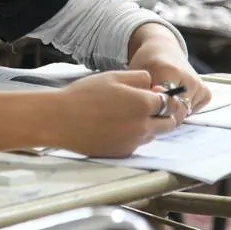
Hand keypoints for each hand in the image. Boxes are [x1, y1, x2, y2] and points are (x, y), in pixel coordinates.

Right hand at [55, 70, 180, 156]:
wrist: (60, 120)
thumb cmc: (83, 95)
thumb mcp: (112, 76)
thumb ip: (139, 78)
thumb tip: (153, 86)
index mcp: (143, 104)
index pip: (169, 103)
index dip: (163, 97)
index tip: (154, 94)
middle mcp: (144, 126)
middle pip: (169, 123)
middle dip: (163, 115)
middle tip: (145, 107)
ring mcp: (134, 142)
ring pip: (153, 134)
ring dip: (148, 125)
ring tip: (124, 116)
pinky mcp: (123, 153)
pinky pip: (137, 144)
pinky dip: (132, 136)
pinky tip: (113, 127)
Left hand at [128, 40, 210, 117]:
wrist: (164, 50)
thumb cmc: (147, 62)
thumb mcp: (138, 73)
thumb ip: (142, 91)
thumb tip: (150, 111)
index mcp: (169, 71)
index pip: (165, 102)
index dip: (154, 109)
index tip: (146, 106)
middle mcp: (189, 79)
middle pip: (177, 111)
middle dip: (164, 114)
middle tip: (152, 108)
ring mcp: (200, 86)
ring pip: (184, 113)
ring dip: (172, 112)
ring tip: (161, 100)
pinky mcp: (206, 93)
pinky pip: (192, 111)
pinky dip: (182, 109)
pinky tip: (173, 98)